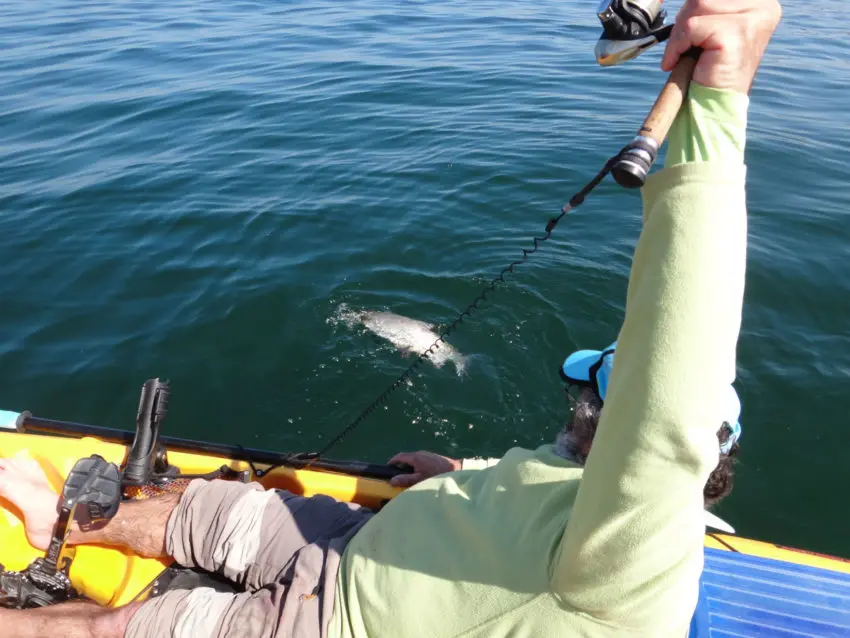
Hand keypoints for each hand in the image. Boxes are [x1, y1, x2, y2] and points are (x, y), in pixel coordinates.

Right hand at [388, 451, 460, 487]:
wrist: (456, 470)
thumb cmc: (436, 476)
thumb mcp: (419, 480)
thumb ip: (405, 480)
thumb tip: (391, 480)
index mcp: (415, 457)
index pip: (399, 456)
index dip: (392, 462)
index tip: (387, 469)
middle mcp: (420, 453)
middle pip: (406, 458)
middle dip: (401, 467)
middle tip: (399, 477)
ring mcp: (427, 454)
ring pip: (414, 460)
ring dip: (410, 467)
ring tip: (410, 478)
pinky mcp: (433, 457)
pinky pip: (421, 461)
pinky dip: (417, 467)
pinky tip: (421, 476)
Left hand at [661, 0, 781, 93]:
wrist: (713, 106)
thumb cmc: (711, 70)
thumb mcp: (713, 27)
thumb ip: (709, 7)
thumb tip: (691, 0)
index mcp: (762, 1)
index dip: (695, 9)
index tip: (691, 32)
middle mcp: (764, 4)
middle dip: (686, 20)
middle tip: (686, 47)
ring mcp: (752, 17)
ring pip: (697, 4)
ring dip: (681, 34)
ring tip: (686, 55)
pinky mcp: (736, 32)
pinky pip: (690, 26)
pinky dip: (677, 45)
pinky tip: (679, 62)